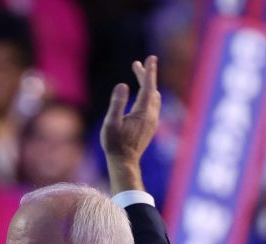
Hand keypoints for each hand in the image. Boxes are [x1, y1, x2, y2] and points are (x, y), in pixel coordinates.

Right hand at [101, 55, 160, 191]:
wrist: (124, 162)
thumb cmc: (114, 144)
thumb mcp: (111, 123)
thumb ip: (117, 103)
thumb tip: (122, 85)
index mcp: (142, 112)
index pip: (148, 87)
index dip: (149, 72)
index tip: (151, 58)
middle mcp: (151, 115)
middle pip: (152, 90)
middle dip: (146, 76)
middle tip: (137, 64)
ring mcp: (152, 121)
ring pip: (154, 97)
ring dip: (147, 85)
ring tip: (138, 75)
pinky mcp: (150, 126)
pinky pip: (153, 105)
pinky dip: (148, 94)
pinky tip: (141, 95)